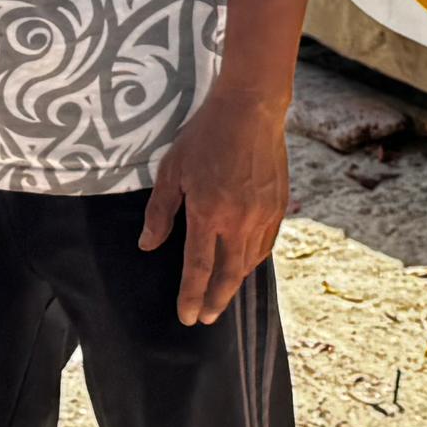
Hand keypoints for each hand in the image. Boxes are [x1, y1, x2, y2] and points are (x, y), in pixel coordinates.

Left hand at [140, 86, 290, 324]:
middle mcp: (239, 220)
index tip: (187, 317)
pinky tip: (243, 263)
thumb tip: (148, 244)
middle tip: (207, 318)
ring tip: (221, 293)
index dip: (192, 296)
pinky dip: (253, 260)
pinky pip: (266, 244)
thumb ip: (160, 211)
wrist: (251, 108)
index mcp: (208, 212)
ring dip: (234, 281)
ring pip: (249, 262)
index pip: (198, 268)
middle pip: (228, 274)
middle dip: (217, 301)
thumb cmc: (205, 135)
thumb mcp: (172, 169)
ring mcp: (263, 214)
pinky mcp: (279, 206)